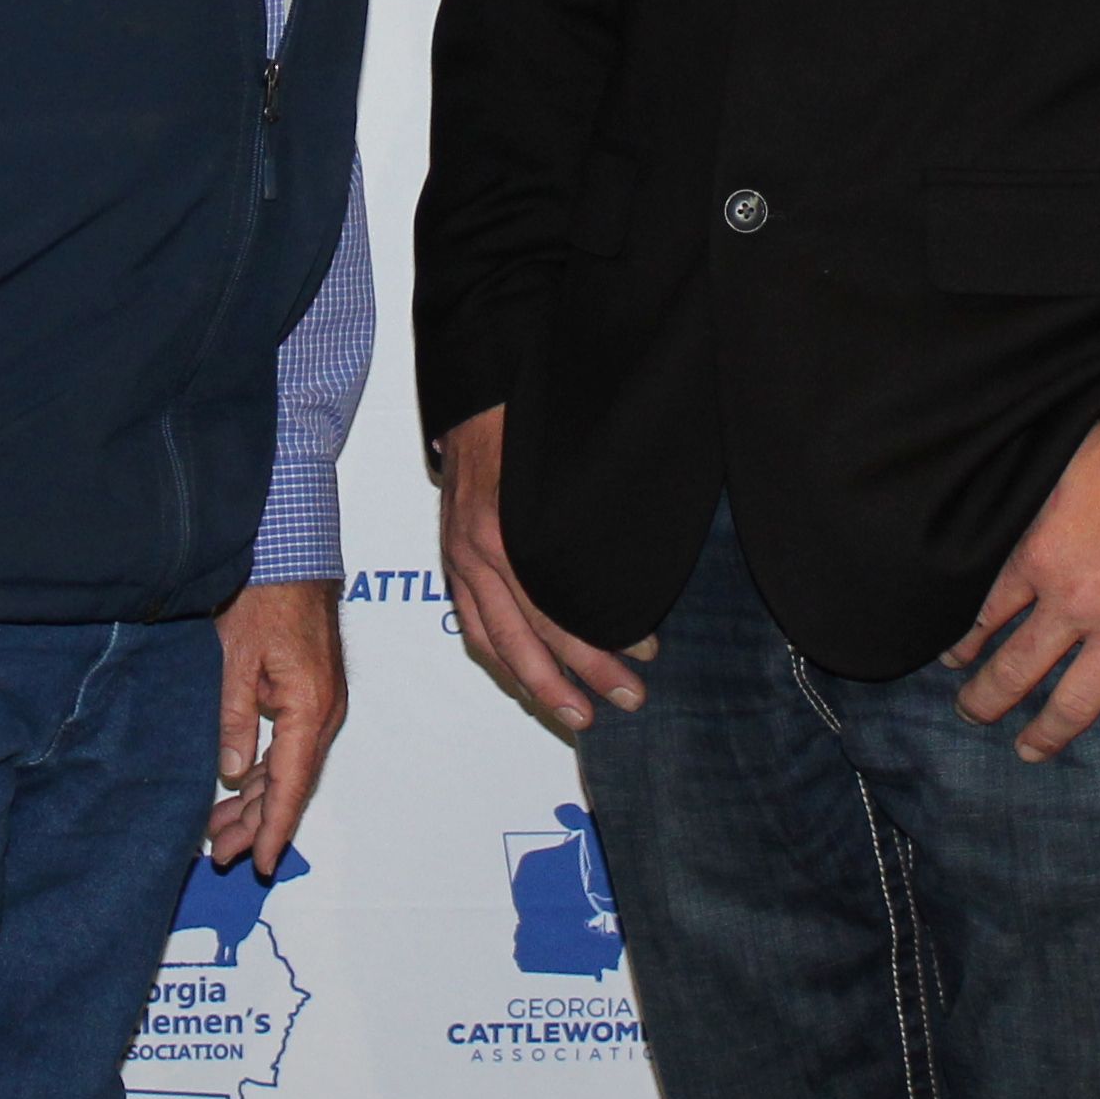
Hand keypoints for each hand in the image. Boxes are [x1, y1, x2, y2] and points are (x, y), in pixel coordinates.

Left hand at [207, 580, 347, 877]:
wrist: (291, 548)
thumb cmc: (265, 593)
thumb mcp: (235, 654)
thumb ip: (234, 714)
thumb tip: (233, 770)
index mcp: (310, 706)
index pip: (290, 783)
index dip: (274, 828)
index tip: (261, 862)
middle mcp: (323, 710)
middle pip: (290, 782)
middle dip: (256, 822)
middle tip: (220, 853)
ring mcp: (319, 701)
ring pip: (287, 766)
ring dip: (257, 799)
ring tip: (222, 831)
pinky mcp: (308, 690)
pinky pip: (287, 744)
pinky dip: (264, 769)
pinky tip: (240, 787)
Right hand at [438, 408, 648, 738]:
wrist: (479, 386)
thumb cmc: (529, 417)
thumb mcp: (571, 466)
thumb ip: (596, 518)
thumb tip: (641, 572)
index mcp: (506, 530)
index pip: (554, 612)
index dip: (600, 644)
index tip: (646, 656)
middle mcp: (476, 550)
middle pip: (527, 638)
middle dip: (576, 678)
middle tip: (624, 701)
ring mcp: (458, 555)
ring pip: (493, 640)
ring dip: (535, 683)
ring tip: (574, 712)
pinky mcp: (452, 553)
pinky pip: (472, 621)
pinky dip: (500, 655)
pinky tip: (526, 678)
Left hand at [944, 428, 1099, 761]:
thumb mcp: (1057, 467)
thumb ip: (1032, 502)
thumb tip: (1004, 501)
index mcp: (1039, 559)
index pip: (985, 615)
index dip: (964, 644)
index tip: (953, 661)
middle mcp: (1075, 605)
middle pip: (1016, 670)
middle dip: (987, 700)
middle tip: (973, 714)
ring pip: (1076, 703)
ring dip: (1048, 733)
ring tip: (1029, 750)